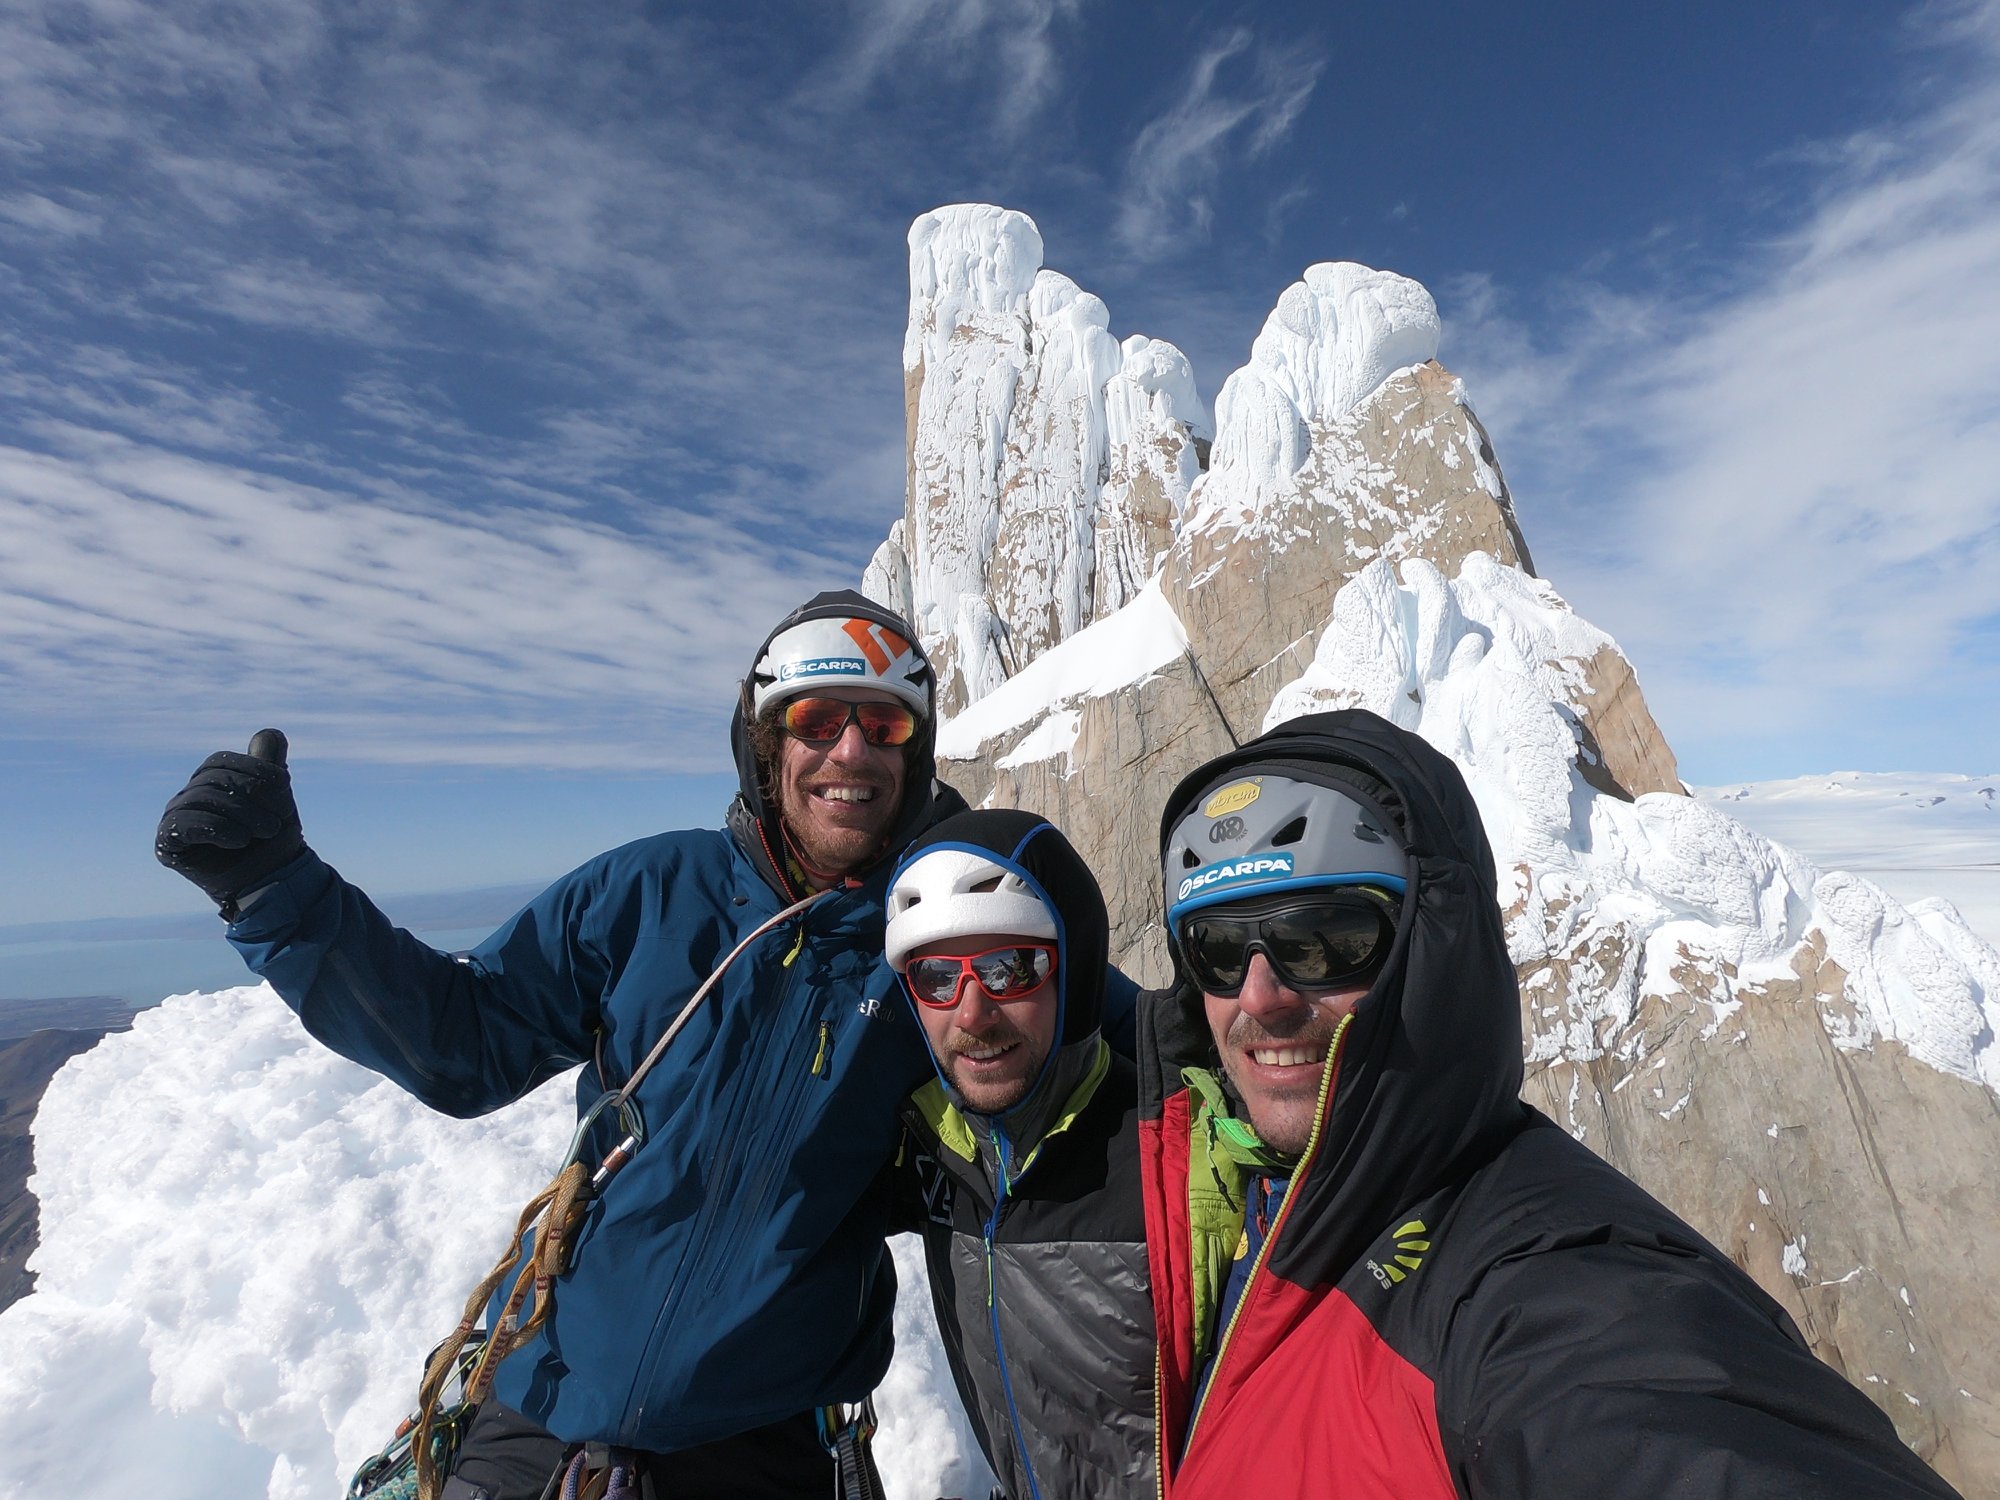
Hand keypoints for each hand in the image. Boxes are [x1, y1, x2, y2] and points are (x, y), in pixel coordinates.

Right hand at [155, 728, 307, 915]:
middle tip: (276, 821)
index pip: (222, 760)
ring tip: (264, 832)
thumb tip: (269, 734)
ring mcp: (175, 819)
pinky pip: (181, 825)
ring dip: (242, 815)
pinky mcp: (167, 844)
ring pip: (201, 800)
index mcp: (209, 779)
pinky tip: (240, 841)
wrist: (272, 879)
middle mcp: (188, 795)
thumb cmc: (273, 837)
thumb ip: (271, 764)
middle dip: (253, 796)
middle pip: (213, 780)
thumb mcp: (279, 796)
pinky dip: (216, 829)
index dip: (255, 770)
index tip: (285, 788)